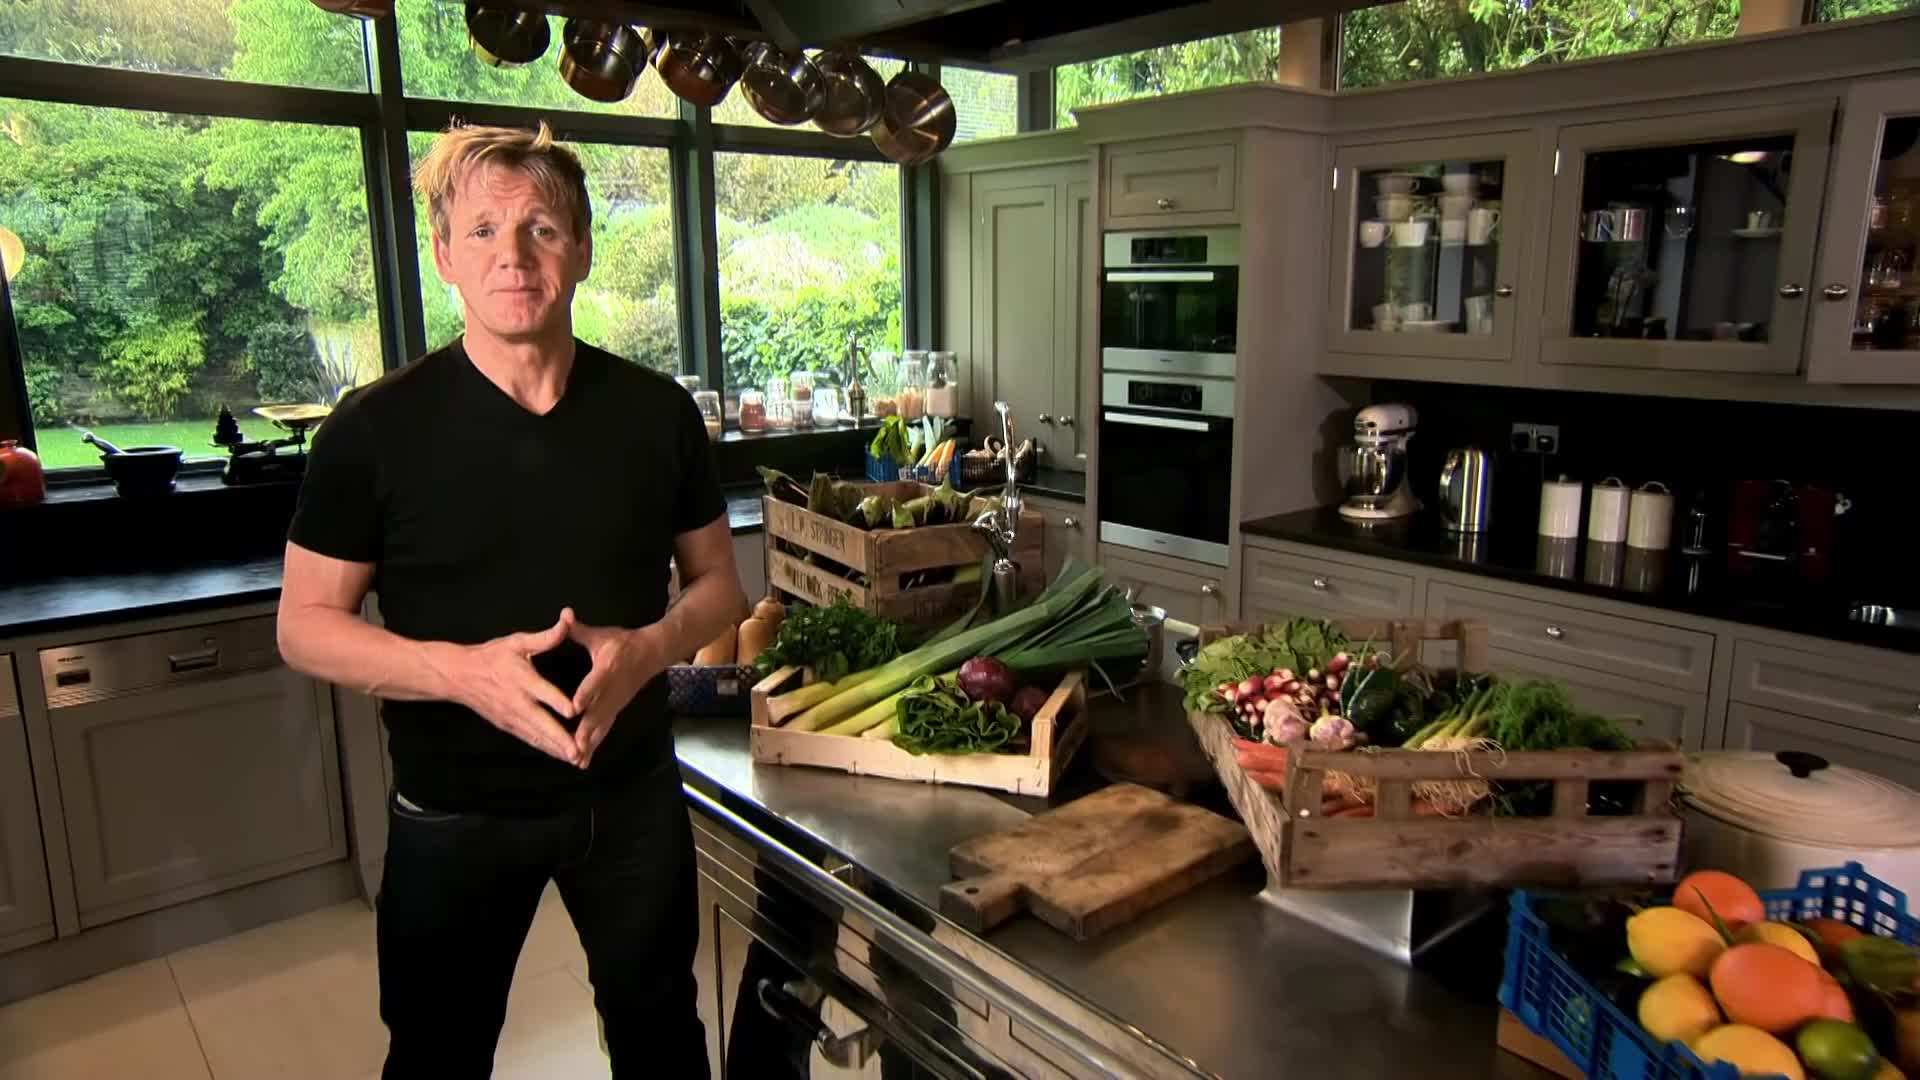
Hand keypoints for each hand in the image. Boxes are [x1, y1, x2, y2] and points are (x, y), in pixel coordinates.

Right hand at [441, 609, 580, 766]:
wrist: (459, 675)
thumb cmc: (492, 655)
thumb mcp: (517, 642)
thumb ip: (545, 637)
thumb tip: (567, 621)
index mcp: (521, 678)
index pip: (541, 691)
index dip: (556, 701)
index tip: (572, 711)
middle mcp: (516, 701)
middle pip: (540, 722)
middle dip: (559, 738)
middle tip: (578, 751)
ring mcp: (511, 717)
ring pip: (536, 735)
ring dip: (555, 748)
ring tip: (577, 759)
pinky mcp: (507, 725)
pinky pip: (530, 738)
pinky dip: (545, 748)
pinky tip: (561, 756)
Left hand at [569, 618, 667, 766]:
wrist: (652, 653)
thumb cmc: (623, 643)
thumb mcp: (602, 635)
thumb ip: (579, 630)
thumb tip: (564, 615)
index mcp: (607, 668)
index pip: (595, 683)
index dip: (586, 694)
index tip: (574, 707)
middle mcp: (613, 690)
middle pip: (599, 712)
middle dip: (586, 730)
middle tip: (573, 746)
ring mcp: (616, 702)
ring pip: (602, 725)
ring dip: (590, 743)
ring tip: (577, 760)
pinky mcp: (617, 710)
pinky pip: (605, 730)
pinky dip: (594, 745)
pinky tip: (584, 761)